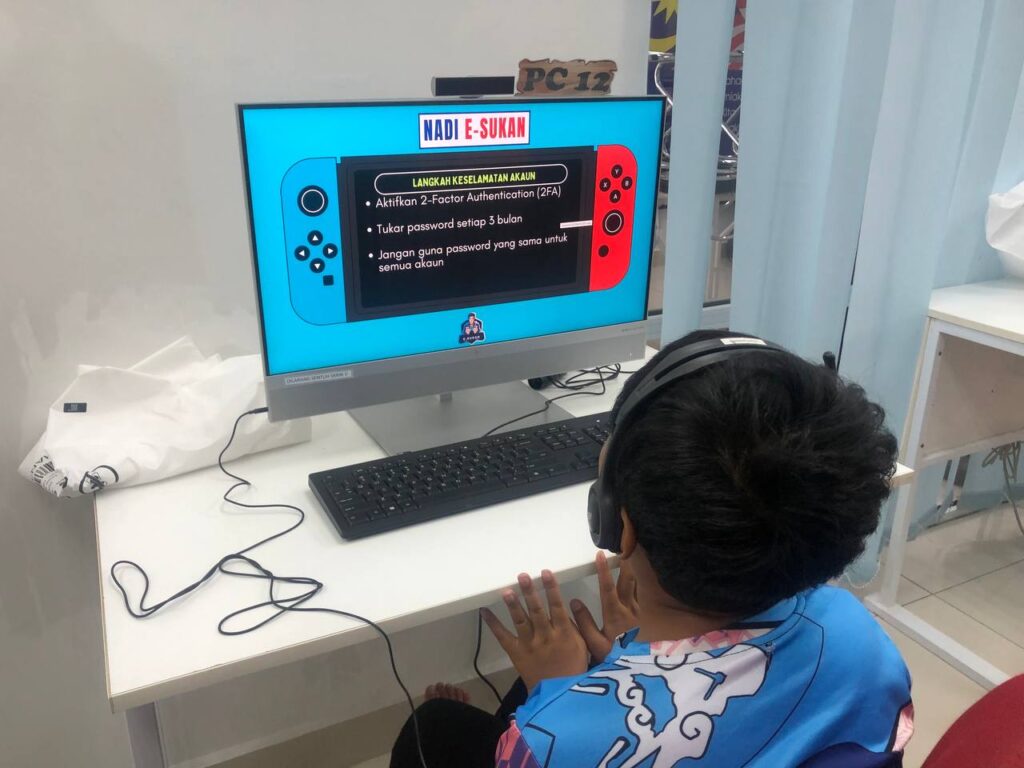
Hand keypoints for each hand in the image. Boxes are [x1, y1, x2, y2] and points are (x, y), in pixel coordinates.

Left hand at [482, 570, 588, 690]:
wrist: (559, 694)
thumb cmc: (573, 667)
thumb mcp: (582, 646)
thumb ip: (574, 626)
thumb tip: (567, 605)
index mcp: (563, 633)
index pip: (557, 606)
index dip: (551, 589)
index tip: (546, 573)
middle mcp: (545, 636)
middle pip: (536, 611)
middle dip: (530, 592)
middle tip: (523, 576)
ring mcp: (529, 645)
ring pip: (520, 621)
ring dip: (513, 605)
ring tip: (507, 591)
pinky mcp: (516, 653)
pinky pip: (503, 637)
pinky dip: (493, 624)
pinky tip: (484, 611)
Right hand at [570, 551, 639, 662]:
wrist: (635, 667)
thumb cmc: (612, 656)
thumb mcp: (594, 644)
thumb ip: (584, 623)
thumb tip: (574, 601)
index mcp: (614, 615)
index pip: (608, 588)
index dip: (604, 571)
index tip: (600, 555)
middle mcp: (628, 609)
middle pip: (627, 581)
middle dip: (624, 563)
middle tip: (621, 547)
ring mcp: (637, 611)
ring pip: (635, 585)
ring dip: (631, 570)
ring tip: (628, 555)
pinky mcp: (641, 615)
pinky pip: (638, 593)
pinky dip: (636, 581)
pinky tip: (634, 577)